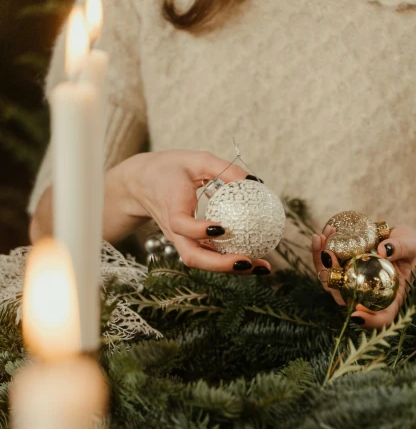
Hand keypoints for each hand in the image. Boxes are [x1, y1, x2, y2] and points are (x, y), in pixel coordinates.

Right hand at [113, 150, 270, 274]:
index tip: (222, 229)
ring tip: (261, 266)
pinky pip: (209, 256)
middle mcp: (174, 232)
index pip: (182, 225)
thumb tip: (255, 181)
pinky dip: (230, 260)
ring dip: (231, 268)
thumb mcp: (196, 160)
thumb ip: (223, 168)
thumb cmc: (170, 169)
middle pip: (193, 257)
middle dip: (220, 264)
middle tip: (248, 262)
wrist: (142, 184)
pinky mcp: (189, 243)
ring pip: (203, 262)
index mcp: (171, 209)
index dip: (200, 230)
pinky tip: (256, 259)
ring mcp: (181, 241)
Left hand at [312, 224, 415, 327]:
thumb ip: (400, 249)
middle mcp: (366, 295)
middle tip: (327, 255)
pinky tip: (323, 234)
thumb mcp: (412, 247)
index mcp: (389, 299)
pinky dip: (323, 250)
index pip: (381, 317)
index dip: (369, 321)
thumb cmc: (413, 249)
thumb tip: (384, 250)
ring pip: (331, 281)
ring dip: (320, 261)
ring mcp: (353, 283)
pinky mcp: (345, 270)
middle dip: (329, 278)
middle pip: (344, 297)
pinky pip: (330, 265)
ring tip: (319, 238)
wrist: (403, 241)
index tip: (357, 314)